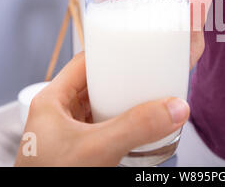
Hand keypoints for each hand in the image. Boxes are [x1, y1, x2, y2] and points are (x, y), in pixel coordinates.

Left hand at [15, 52, 189, 166]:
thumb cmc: (50, 178)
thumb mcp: (96, 149)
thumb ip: (136, 127)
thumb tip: (174, 108)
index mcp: (52, 101)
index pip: (84, 63)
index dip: (110, 54)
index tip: (136, 51)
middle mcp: (59, 114)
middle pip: (96, 85)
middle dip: (124, 81)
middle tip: (149, 76)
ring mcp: (70, 133)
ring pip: (102, 107)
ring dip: (125, 104)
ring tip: (149, 98)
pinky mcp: (81, 150)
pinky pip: (105, 128)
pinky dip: (123, 125)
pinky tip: (138, 128)